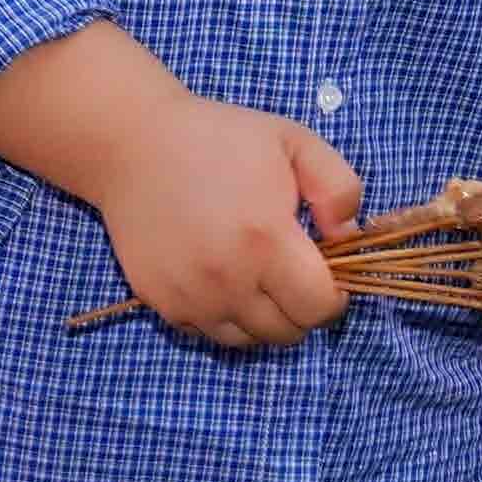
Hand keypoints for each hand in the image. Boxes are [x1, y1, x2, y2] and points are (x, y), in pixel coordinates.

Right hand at [89, 96, 360, 348]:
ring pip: (248, 341)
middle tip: (296, 274)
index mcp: (267, 241)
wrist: (135, 146)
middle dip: (304, 309)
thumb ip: (339, 190)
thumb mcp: (297, 143)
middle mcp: (227, 280)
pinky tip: (227, 279)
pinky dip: (227, 317)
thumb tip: (346, 238)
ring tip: (262, 277)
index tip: (330, 273)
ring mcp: (190, 297)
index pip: (318, 308)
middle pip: (287, 333)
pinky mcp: (160, 302)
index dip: (335, 296)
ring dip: (266, 317)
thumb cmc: (222, 139)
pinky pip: (208, 333)